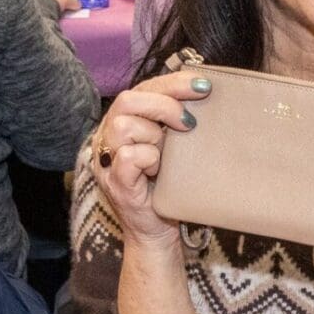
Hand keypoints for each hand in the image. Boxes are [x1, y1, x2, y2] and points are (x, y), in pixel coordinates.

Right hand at [92, 70, 212, 247]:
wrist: (157, 230)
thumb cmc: (168, 185)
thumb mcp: (174, 146)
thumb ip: (176, 121)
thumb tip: (205, 92)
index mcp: (124, 121)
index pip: (143, 88)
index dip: (173, 83)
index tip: (203, 87)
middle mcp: (109, 137)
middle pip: (128, 99)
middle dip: (165, 105)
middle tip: (189, 124)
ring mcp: (108, 160)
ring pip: (124, 126)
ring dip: (155, 136)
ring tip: (168, 156)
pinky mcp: (116, 183)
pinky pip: (129, 156)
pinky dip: (149, 159)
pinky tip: (159, 171)